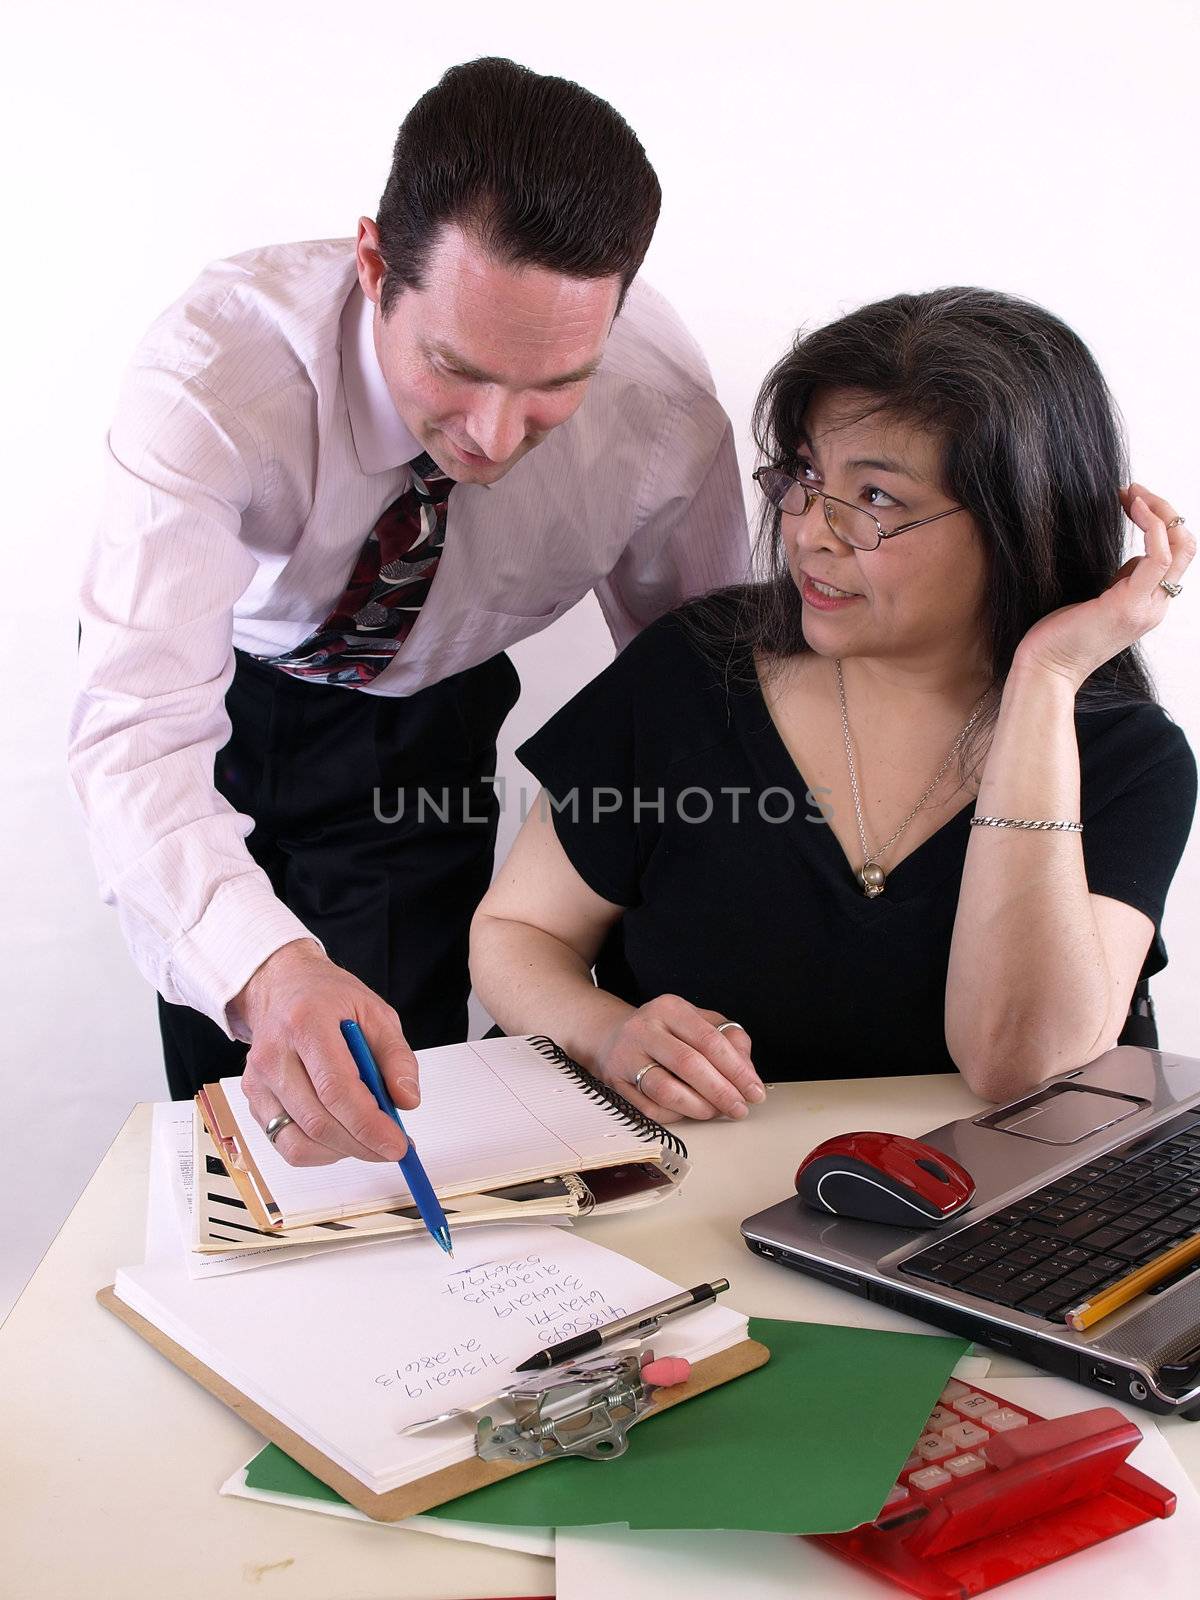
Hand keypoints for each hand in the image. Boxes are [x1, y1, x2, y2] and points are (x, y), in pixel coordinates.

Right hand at [228, 939, 419, 1165]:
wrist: (281, 987)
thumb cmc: (328, 998)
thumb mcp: (375, 1012)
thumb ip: (396, 1056)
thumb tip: (407, 1101)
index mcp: (306, 1023)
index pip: (336, 1089)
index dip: (368, 1124)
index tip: (397, 1145)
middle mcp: (274, 1054)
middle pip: (318, 1121)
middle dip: (363, 1144)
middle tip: (393, 1147)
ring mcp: (258, 1080)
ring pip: (300, 1141)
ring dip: (343, 1151)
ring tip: (368, 1136)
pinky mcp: (254, 1100)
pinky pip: (286, 1144)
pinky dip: (320, 1151)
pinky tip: (341, 1134)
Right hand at [595, 994, 766, 1121]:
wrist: (611, 1036)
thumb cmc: (664, 1032)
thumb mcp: (698, 1022)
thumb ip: (729, 1040)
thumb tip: (748, 1073)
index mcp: (670, 1009)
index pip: (710, 1040)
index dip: (737, 1070)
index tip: (754, 1090)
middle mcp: (645, 1029)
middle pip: (689, 1064)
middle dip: (721, 1092)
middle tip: (739, 1108)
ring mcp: (626, 1056)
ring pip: (666, 1090)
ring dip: (699, 1107)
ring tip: (716, 1111)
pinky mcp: (615, 1083)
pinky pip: (650, 1109)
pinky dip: (675, 1116)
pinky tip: (689, 1112)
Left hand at [1013, 485, 1192, 689]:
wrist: (1045, 670)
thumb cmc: (1060, 636)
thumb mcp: (1099, 600)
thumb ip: (1122, 581)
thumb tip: (1132, 559)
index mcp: (1150, 604)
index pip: (1175, 554)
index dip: (1159, 520)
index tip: (1131, 499)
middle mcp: (1156, 606)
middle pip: (1185, 546)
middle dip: (1164, 509)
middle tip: (1133, 489)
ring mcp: (1147, 607)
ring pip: (1179, 547)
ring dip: (1159, 511)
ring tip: (1131, 492)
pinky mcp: (1129, 605)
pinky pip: (1158, 557)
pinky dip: (1152, 525)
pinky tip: (1132, 507)